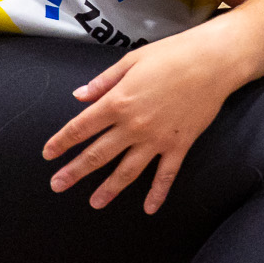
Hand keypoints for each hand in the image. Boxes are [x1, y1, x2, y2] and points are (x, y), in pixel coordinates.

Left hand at [42, 22, 248, 212]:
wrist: (214, 61)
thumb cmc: (173, 54)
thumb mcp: (132, 60)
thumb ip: (103, 81)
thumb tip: (78, 96)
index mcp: (117, 101)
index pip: (80, 128)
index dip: (61, 142)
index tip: (49, 153)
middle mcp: (133, 126)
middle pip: (97, 154)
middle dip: (74, 171)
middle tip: (57, 185)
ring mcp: (156, 139)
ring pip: (127, 171)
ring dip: (109, 188)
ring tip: (94, 202)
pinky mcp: (179, 145)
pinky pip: (166, 174)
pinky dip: (158, 193)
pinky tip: (149, 208)